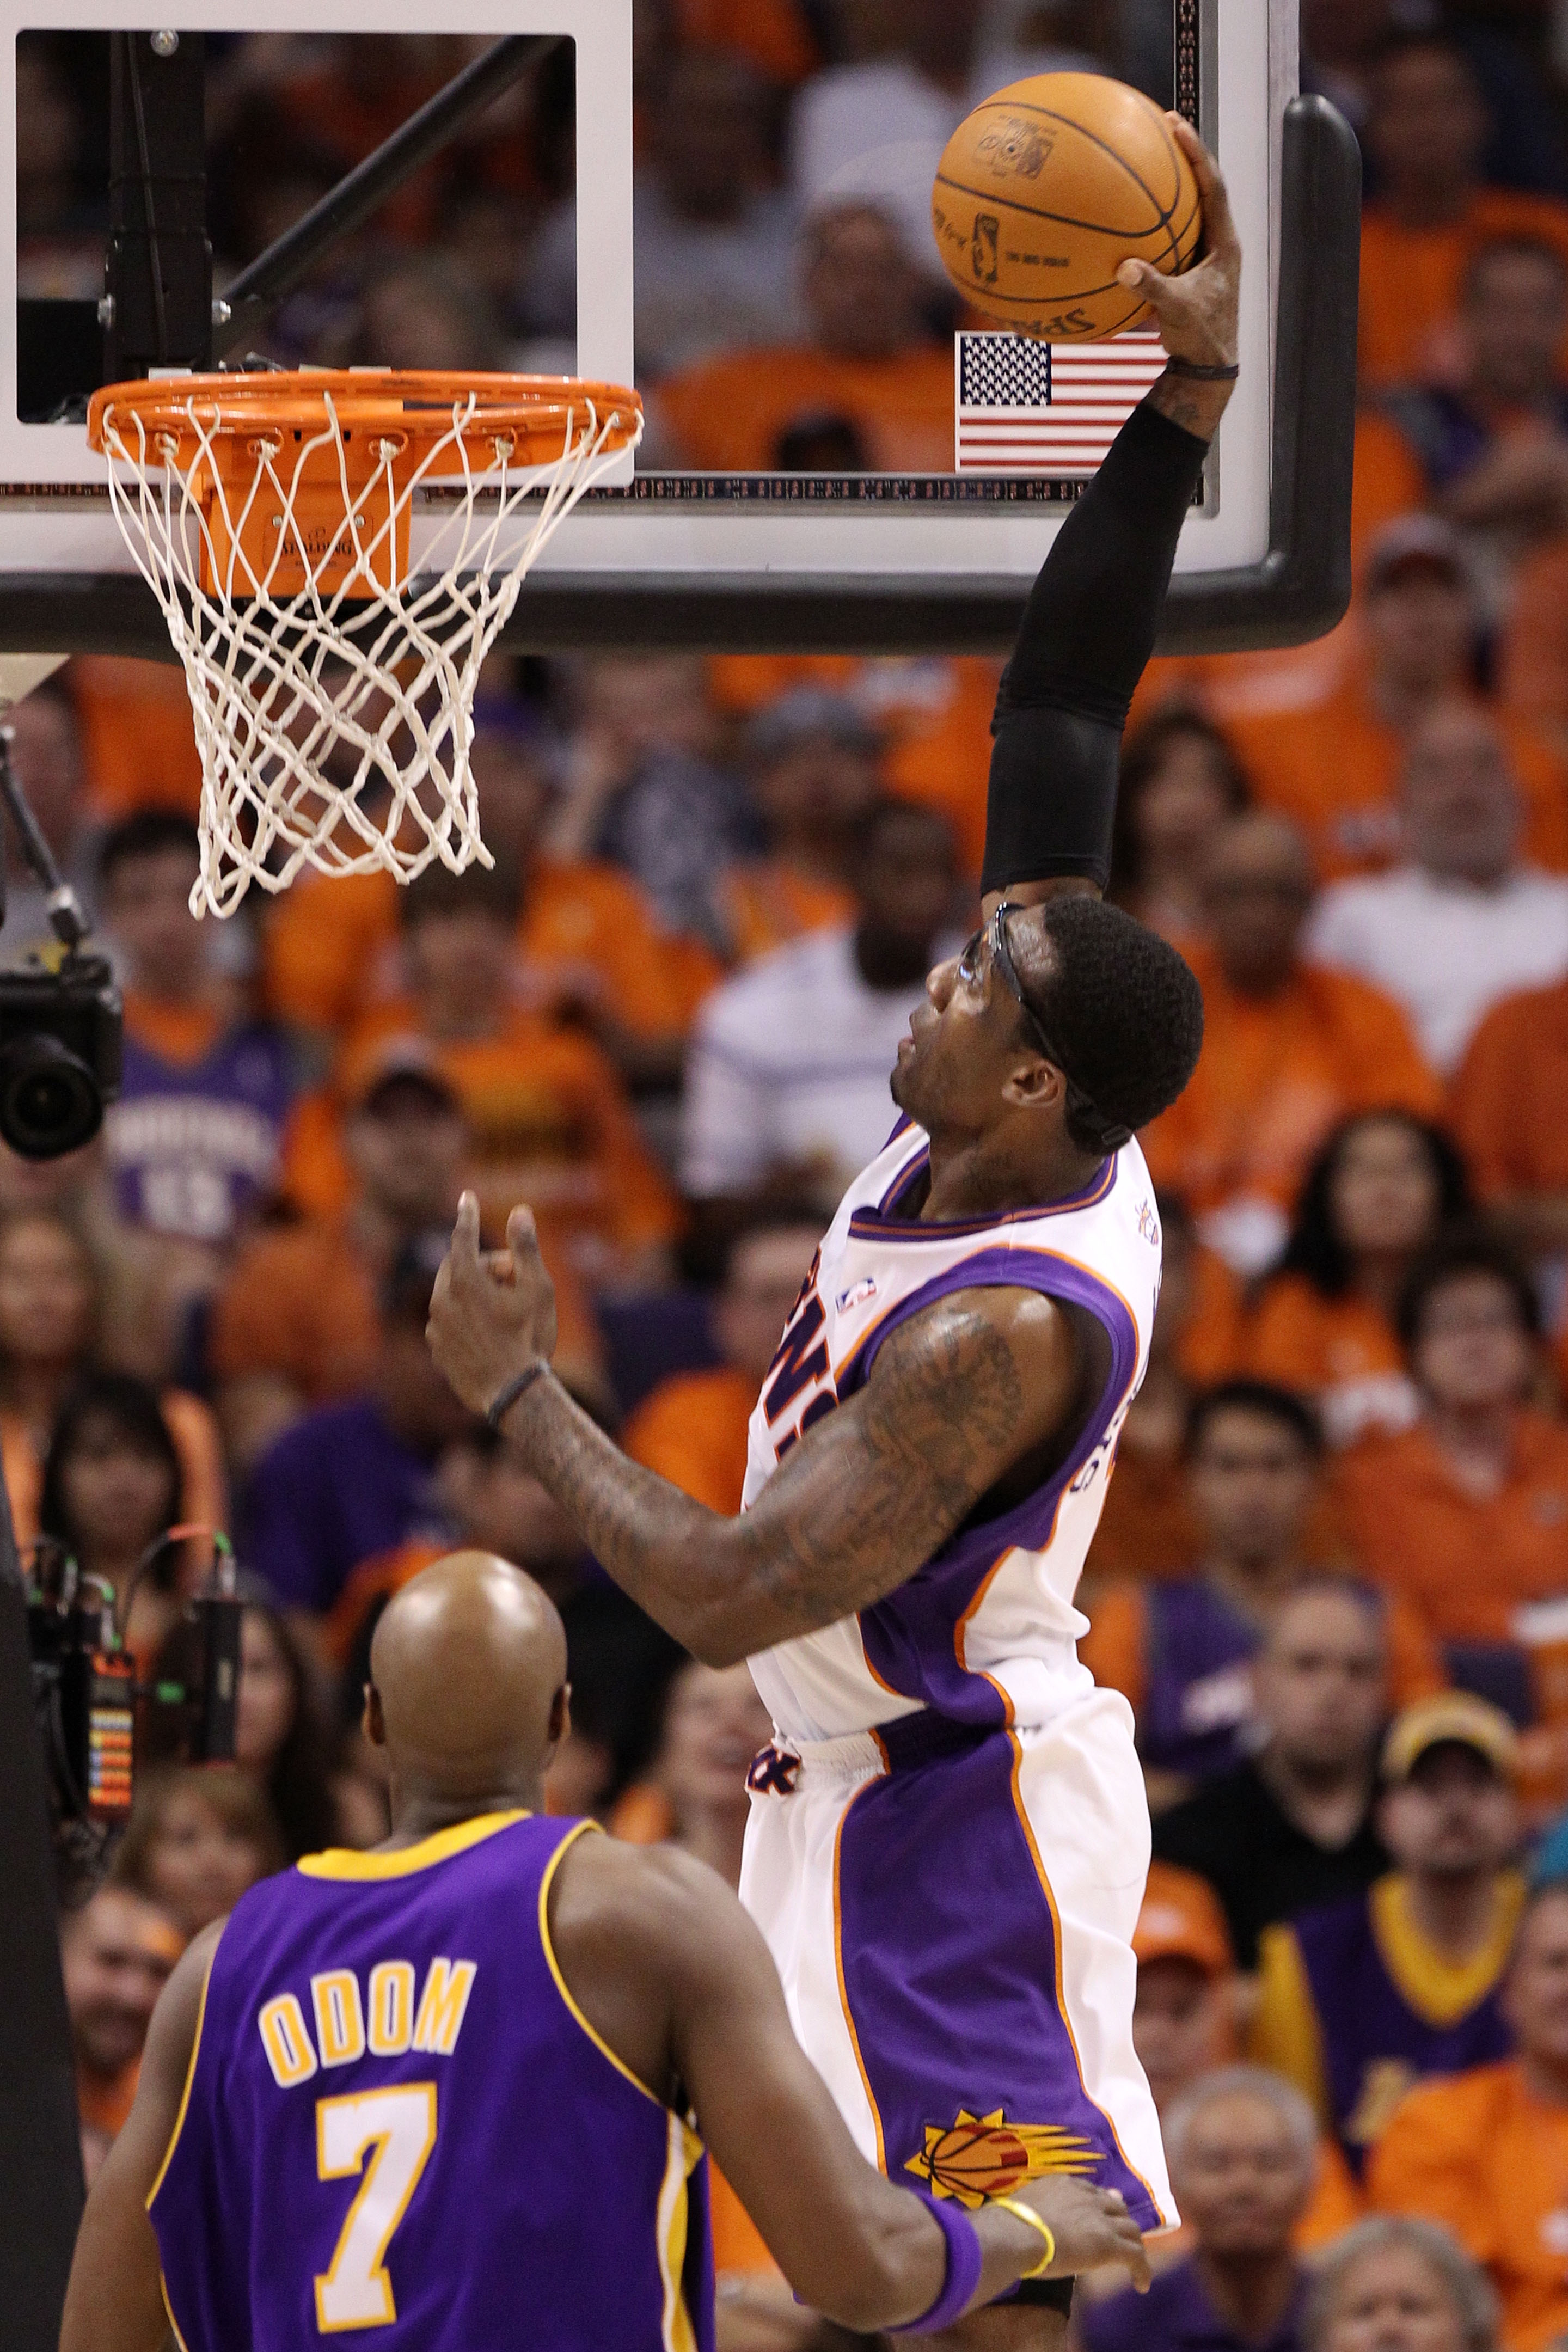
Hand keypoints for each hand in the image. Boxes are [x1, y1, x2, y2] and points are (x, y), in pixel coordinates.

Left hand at [426, 1192, 556, 1415]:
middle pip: (459, 1265)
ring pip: (451, 1292)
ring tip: (505, 1311)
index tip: (466, 1196)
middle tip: (514, 1279)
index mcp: (465, 1280)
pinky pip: (447, 1318)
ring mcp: (435, 1326)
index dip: (467, 1214)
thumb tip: (519, 1210)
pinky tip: (489, 1333)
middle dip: (484, 1264)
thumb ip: (525, 1247)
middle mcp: (442, 1299)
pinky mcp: (435, 1347)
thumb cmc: (529, 1338)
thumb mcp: (538, 1289)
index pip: (463, 1235)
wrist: (512, 1395)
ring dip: (474, 1291)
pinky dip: (464, 1315)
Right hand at [1013, 2178, 1151, 2290]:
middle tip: (1121, 2235)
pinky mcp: (1109, 2244)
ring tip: (1134, 2261)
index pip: (1091, 2192)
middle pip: (1116, 2206)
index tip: (1100, 2216)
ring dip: (1134, 2244)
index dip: (1099, 2205)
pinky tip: (1141, 2285)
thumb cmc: (1008, 2223)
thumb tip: (1024, 2222)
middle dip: (1121, 2219)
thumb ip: (1034, 2210)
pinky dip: (1142, 2270)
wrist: (1016, 2234)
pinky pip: (1136, 2256)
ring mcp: (1100, 2219)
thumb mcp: (1023, 2207)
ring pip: (1131, 2228)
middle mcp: (1086, 2197)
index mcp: (1064, 2184)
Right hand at [1119, 114, 1239, 369]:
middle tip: (1162, 125)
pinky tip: (1124, 215)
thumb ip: (1153, 290)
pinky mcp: (1189, 268)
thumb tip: (1124, 269)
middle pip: (1202, 187)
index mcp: (1224, 243)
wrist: (1207, 368)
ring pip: (1187, 209)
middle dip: (1183, 156)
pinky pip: (1168, 235)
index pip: (1214, 186)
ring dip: (1168, 184)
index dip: (1197, 154)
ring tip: (1146, 157)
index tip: (1178, 127)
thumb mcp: (1178, 314)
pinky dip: (1149, 222)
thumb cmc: (1200, 339)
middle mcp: (1217, 242)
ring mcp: (1204, 255)